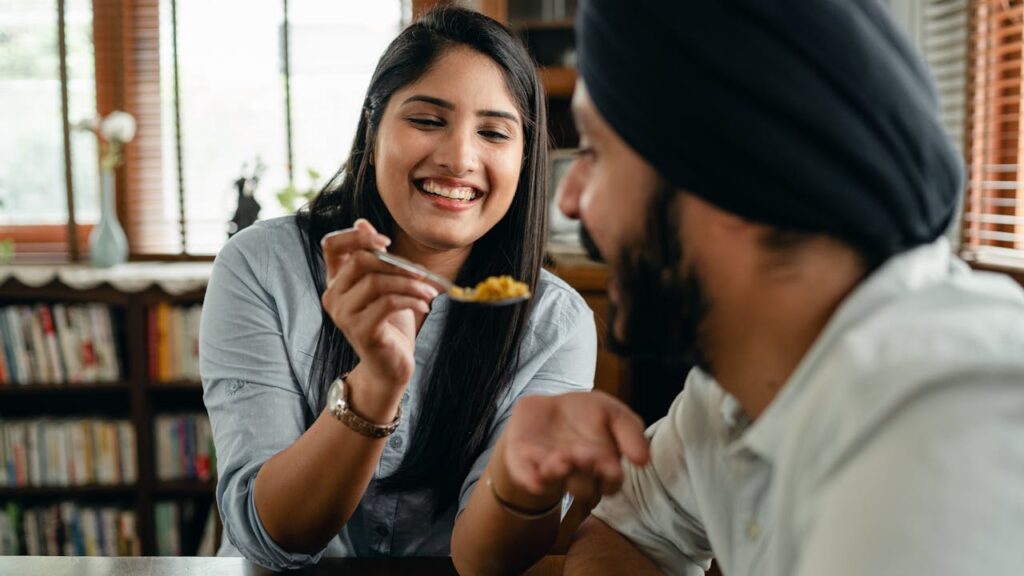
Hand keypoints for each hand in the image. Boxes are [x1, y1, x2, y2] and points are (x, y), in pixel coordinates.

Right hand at [320, 219, 438, 388]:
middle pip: (360, 260)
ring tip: (430, 292)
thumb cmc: (389, 324)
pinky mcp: (361, 331)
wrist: (390, 366)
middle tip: (421, 273)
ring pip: (377, 281)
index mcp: (336, 281)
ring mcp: (344, 315)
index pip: (331, 245)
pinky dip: (412, 299)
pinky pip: (388, 303)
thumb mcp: (384, 285)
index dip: (356, 235)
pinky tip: (425, 304)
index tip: (385, 240)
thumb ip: (374, 258)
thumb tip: (362, 222)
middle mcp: (333, 296)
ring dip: (411, 283)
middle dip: (396, 262)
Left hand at [498, 392, 649, 508]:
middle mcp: (577, 476)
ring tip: (562, 458)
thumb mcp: (614, 412)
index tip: (610, 465)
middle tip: (585, 455)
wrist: (546, 410)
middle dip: (585, 473)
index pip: (611, 482)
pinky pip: (527, 477)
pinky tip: (536, 478)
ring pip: (556, 482)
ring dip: (559, 473)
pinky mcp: (525, 466)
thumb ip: (631, 431)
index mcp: (603, 467)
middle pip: (585, 488)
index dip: (610, 476)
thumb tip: (644, 459)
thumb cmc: (587, 415)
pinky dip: (531, 479)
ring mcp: (550, 472)